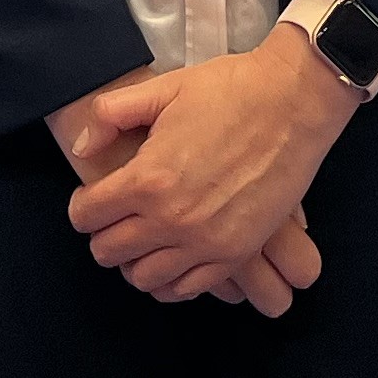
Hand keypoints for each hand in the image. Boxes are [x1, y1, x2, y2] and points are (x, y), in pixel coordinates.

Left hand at [51, 72, 317, 312]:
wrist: (295, 102)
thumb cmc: (230, 89)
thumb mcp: (164, 88)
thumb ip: (111, 115)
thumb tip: (82, 147)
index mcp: (148, 179)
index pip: (86, 217)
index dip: (82, 206)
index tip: (93, 197)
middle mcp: (171, 220)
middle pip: (108, 253)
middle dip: (103, 234)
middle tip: (116, 215)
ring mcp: (205, 243)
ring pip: (143, 278)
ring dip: (134, 260)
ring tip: (144, 235)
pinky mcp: (236, 253)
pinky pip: (186, 289)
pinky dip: (170, 279)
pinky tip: (172, 255)